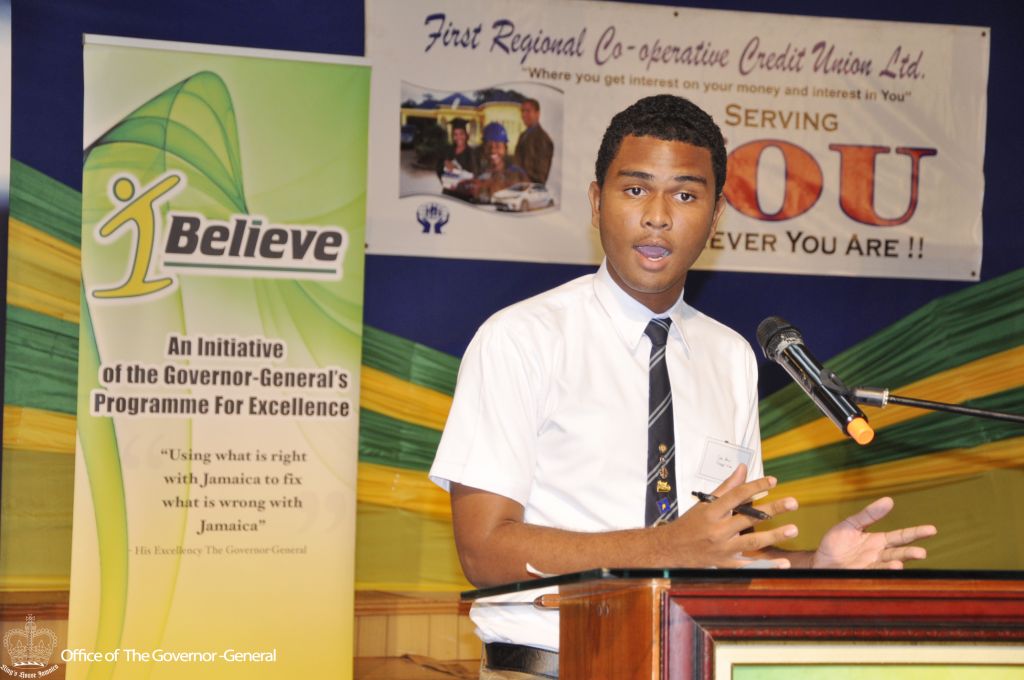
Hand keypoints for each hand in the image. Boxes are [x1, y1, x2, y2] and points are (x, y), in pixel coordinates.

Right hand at [662, 464, 799, 568]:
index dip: (756, 486)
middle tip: (793, 503)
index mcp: (711, 511)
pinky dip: (766, 566)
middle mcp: (717, 530)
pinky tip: (784, 564)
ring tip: (793, 529)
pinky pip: (748, 566)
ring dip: (774, 535)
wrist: (670, 549)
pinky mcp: (725, 564)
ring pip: (751, 542)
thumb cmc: (689, 524)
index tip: (773, 481)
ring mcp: (722, 549)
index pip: (737, 495)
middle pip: (748, 518)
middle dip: (772, 510)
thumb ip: (727, 486)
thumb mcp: (705, 503)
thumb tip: (743, 469)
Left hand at [811, 497, 936, 568]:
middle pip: (898, 553)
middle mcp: (878, 555)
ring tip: (902, 562)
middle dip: (910, 553)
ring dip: (897, 564)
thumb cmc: (836, 543)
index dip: (916, 533)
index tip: (932, 529)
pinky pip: (873, 573)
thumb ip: (869, 514)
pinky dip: (882, 571)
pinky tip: (891, 567)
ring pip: (888, 564)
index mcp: (878, 541)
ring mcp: (870, 566)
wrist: (820, 560)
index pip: (901, 536)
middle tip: (922, 553)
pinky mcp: (860, 574)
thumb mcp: (851, 524)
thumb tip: (889, 500)